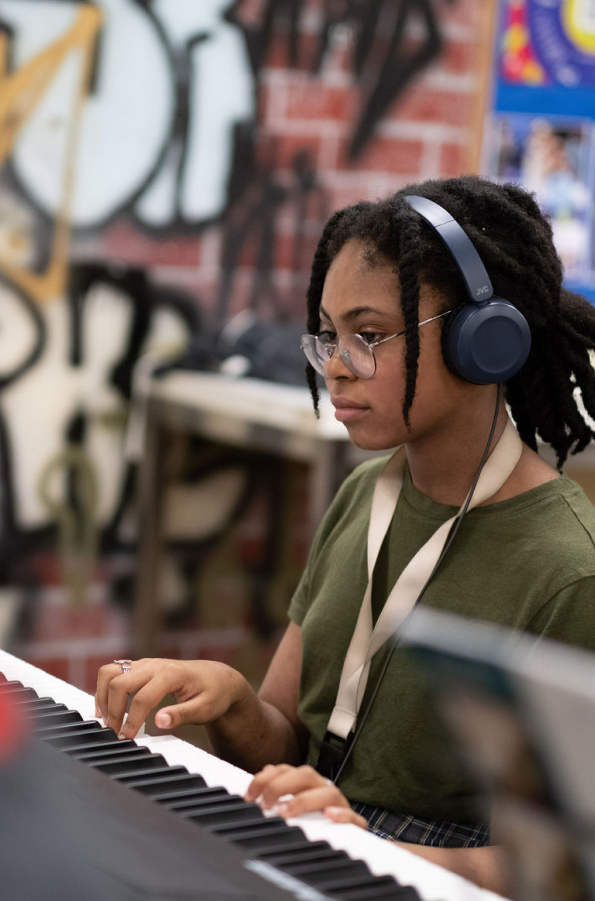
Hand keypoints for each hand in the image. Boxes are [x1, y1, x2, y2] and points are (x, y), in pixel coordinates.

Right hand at [95, 658, 245, 738]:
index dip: (131, 720)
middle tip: (114, 733)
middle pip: (119, 682)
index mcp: (171, 673)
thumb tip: (159, 722)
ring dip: (103, 696)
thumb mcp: (204, 709)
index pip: (142, 697)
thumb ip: (181, 715)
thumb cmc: (213, 694)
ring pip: (110, 672)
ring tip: (106, 720)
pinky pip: (113, 672)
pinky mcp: (140, 667)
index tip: (126, 739)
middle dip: (113, 710)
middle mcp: (154, 665)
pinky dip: (105, 689)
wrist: (217, 678)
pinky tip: (106, 708)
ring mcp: (145, 663)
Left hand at [245, 763, 367, 827]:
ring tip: (286, 812)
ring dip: (305, 801)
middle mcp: (321, 787)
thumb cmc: (312, 815)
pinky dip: (343, 815)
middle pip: (304, 775)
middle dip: (280, 786)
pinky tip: (330, 815)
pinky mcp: (354, 823)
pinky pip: (353, 817)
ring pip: (328, 792)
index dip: (265, 779)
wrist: (344, 836)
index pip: (285, 770)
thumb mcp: (292, 798)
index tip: (249, 796)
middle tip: (264, 805)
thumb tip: (265, 770)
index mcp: (305, 781)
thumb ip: (279, 785)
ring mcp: (339, 803)